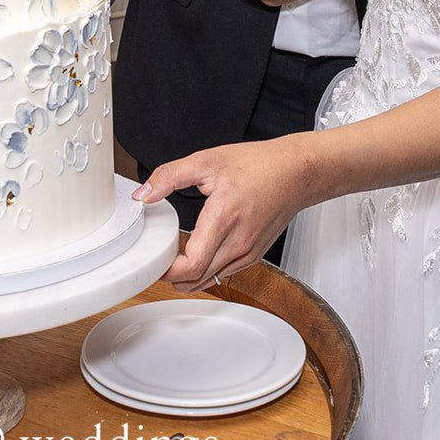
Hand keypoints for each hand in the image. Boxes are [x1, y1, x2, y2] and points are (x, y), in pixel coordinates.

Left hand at [133, 137, 311, 290]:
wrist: (295, 172)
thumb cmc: (257, 164)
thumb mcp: (207, 160)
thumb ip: (170, 176)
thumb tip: (144, 194)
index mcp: (224, 218)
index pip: (191, 265)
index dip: (167, 270)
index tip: (155, 259)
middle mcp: (238, 242)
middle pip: (197, 279)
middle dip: (172, 276)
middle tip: (159, 260)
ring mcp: (248, 252)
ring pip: (211, 279)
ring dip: (189, 277)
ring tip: (175, 260)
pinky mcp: (255, 255)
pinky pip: (226, 273)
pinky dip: (207, 271)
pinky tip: (199, 256)